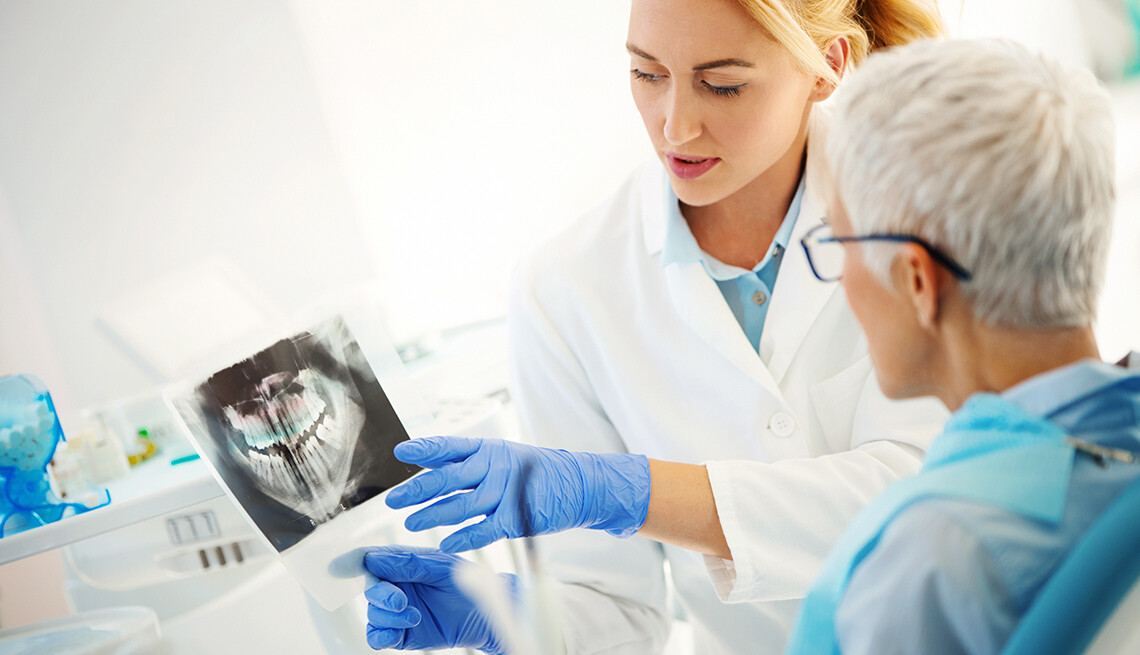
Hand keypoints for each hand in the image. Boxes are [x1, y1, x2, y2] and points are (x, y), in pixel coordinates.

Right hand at [362, 546, 513, 652]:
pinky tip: (395, 632)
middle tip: (399, 600)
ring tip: (414, 616)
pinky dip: (380, 635)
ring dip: (388, 616)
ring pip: (374, 613)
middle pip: (372, 589)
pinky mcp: (401, 634)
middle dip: (381, 595)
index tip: (367, 568)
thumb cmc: (466, 585)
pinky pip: (377, 636)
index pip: (377, 560)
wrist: (483, 616)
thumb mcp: (441, 567)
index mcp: (404, 564)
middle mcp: (397, 587)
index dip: (367, 563)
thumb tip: (374, 558)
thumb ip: (409, 563)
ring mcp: (397, 611)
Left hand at [385, 436, 650, 551]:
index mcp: (490, 448)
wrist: (581, 484)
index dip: (425, 449)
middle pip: (448, 478)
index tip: (400, 452)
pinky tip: (446, 543)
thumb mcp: (504, 457)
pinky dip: (464, 537)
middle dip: (417, 490)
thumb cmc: (536, 472)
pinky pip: (485, 529)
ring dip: (433, 516)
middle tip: (392, 500)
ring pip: (462, 505)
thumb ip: (472, 463)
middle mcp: (496, 466)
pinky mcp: (518, 516)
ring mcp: (507, 491)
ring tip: (411, 524)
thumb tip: (431, 465)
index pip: (451, 446)